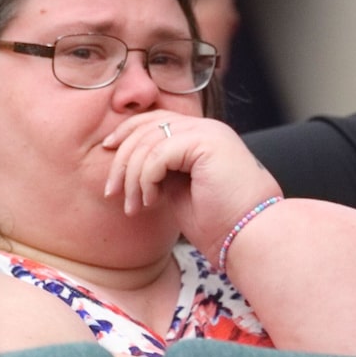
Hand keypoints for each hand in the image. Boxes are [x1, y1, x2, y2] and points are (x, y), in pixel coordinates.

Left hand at [101, 112, 281, 258]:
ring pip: (148, 141)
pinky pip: (158, 154)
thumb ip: (159, 169)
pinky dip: (146, 179)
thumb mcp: (177, 188)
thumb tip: (128, 163)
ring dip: (132, 177)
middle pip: (145, 127)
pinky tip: (152, 201)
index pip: (153, 119)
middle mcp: (205, 127)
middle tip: (112, 193)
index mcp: (200, 135)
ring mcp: (208, 132)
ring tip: (134, 206)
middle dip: (121, 161)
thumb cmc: (217, 221)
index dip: (125, 133)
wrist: (248, 237)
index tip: (107, 154)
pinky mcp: (208, 143)